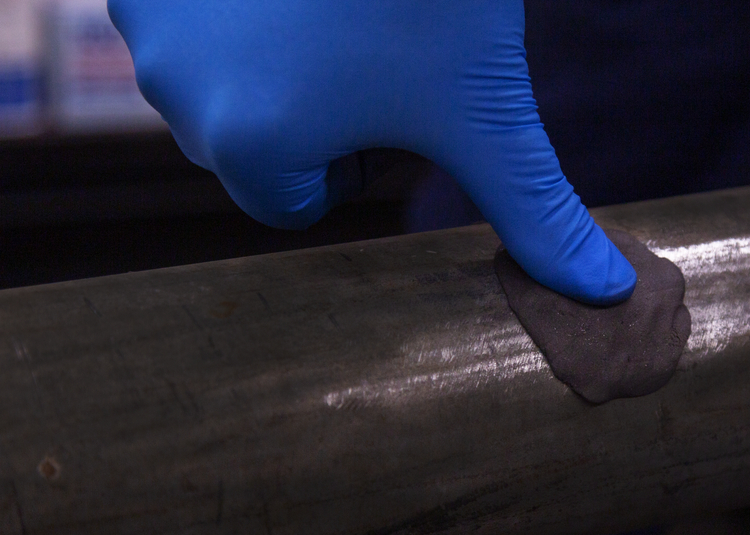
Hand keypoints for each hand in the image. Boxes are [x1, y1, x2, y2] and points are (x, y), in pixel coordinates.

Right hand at [107, 0, 635, 304]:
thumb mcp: (485, 113)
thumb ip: (537, 212)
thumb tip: (606, 292)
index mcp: (247, 150)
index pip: (291, 206)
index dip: (352, 155)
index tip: (388, 88)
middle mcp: (173, 94)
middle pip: (252, 151)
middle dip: (310, 116)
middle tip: (362, 45)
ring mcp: (143, 24)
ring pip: (218, 90)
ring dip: (271, 69)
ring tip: (324, 14)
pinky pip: (188, 33)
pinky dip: (232, 21)